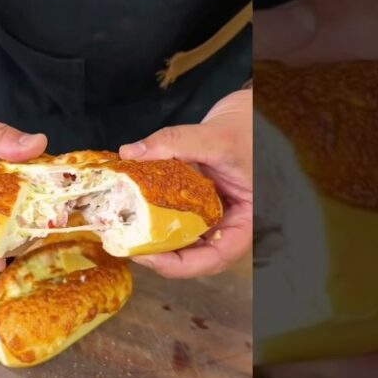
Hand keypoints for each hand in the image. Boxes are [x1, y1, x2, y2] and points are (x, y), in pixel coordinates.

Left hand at [118, 89, 253, 278]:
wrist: (250, 113)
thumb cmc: (248, 127)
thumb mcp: (215, 136)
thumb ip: (174, 142)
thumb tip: (130, 153)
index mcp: (249, 218)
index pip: (219, 256)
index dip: (183, 264)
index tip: (150, 257)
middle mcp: (232, 222)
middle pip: (198, 254)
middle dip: (162, 255)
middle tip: (129, 246)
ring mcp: (216, 214)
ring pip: (186, 239)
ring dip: (156, 238)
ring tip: (127, 231)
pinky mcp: (200, 203)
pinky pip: (178, 216)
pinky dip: (156, 215)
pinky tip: (134, 209)